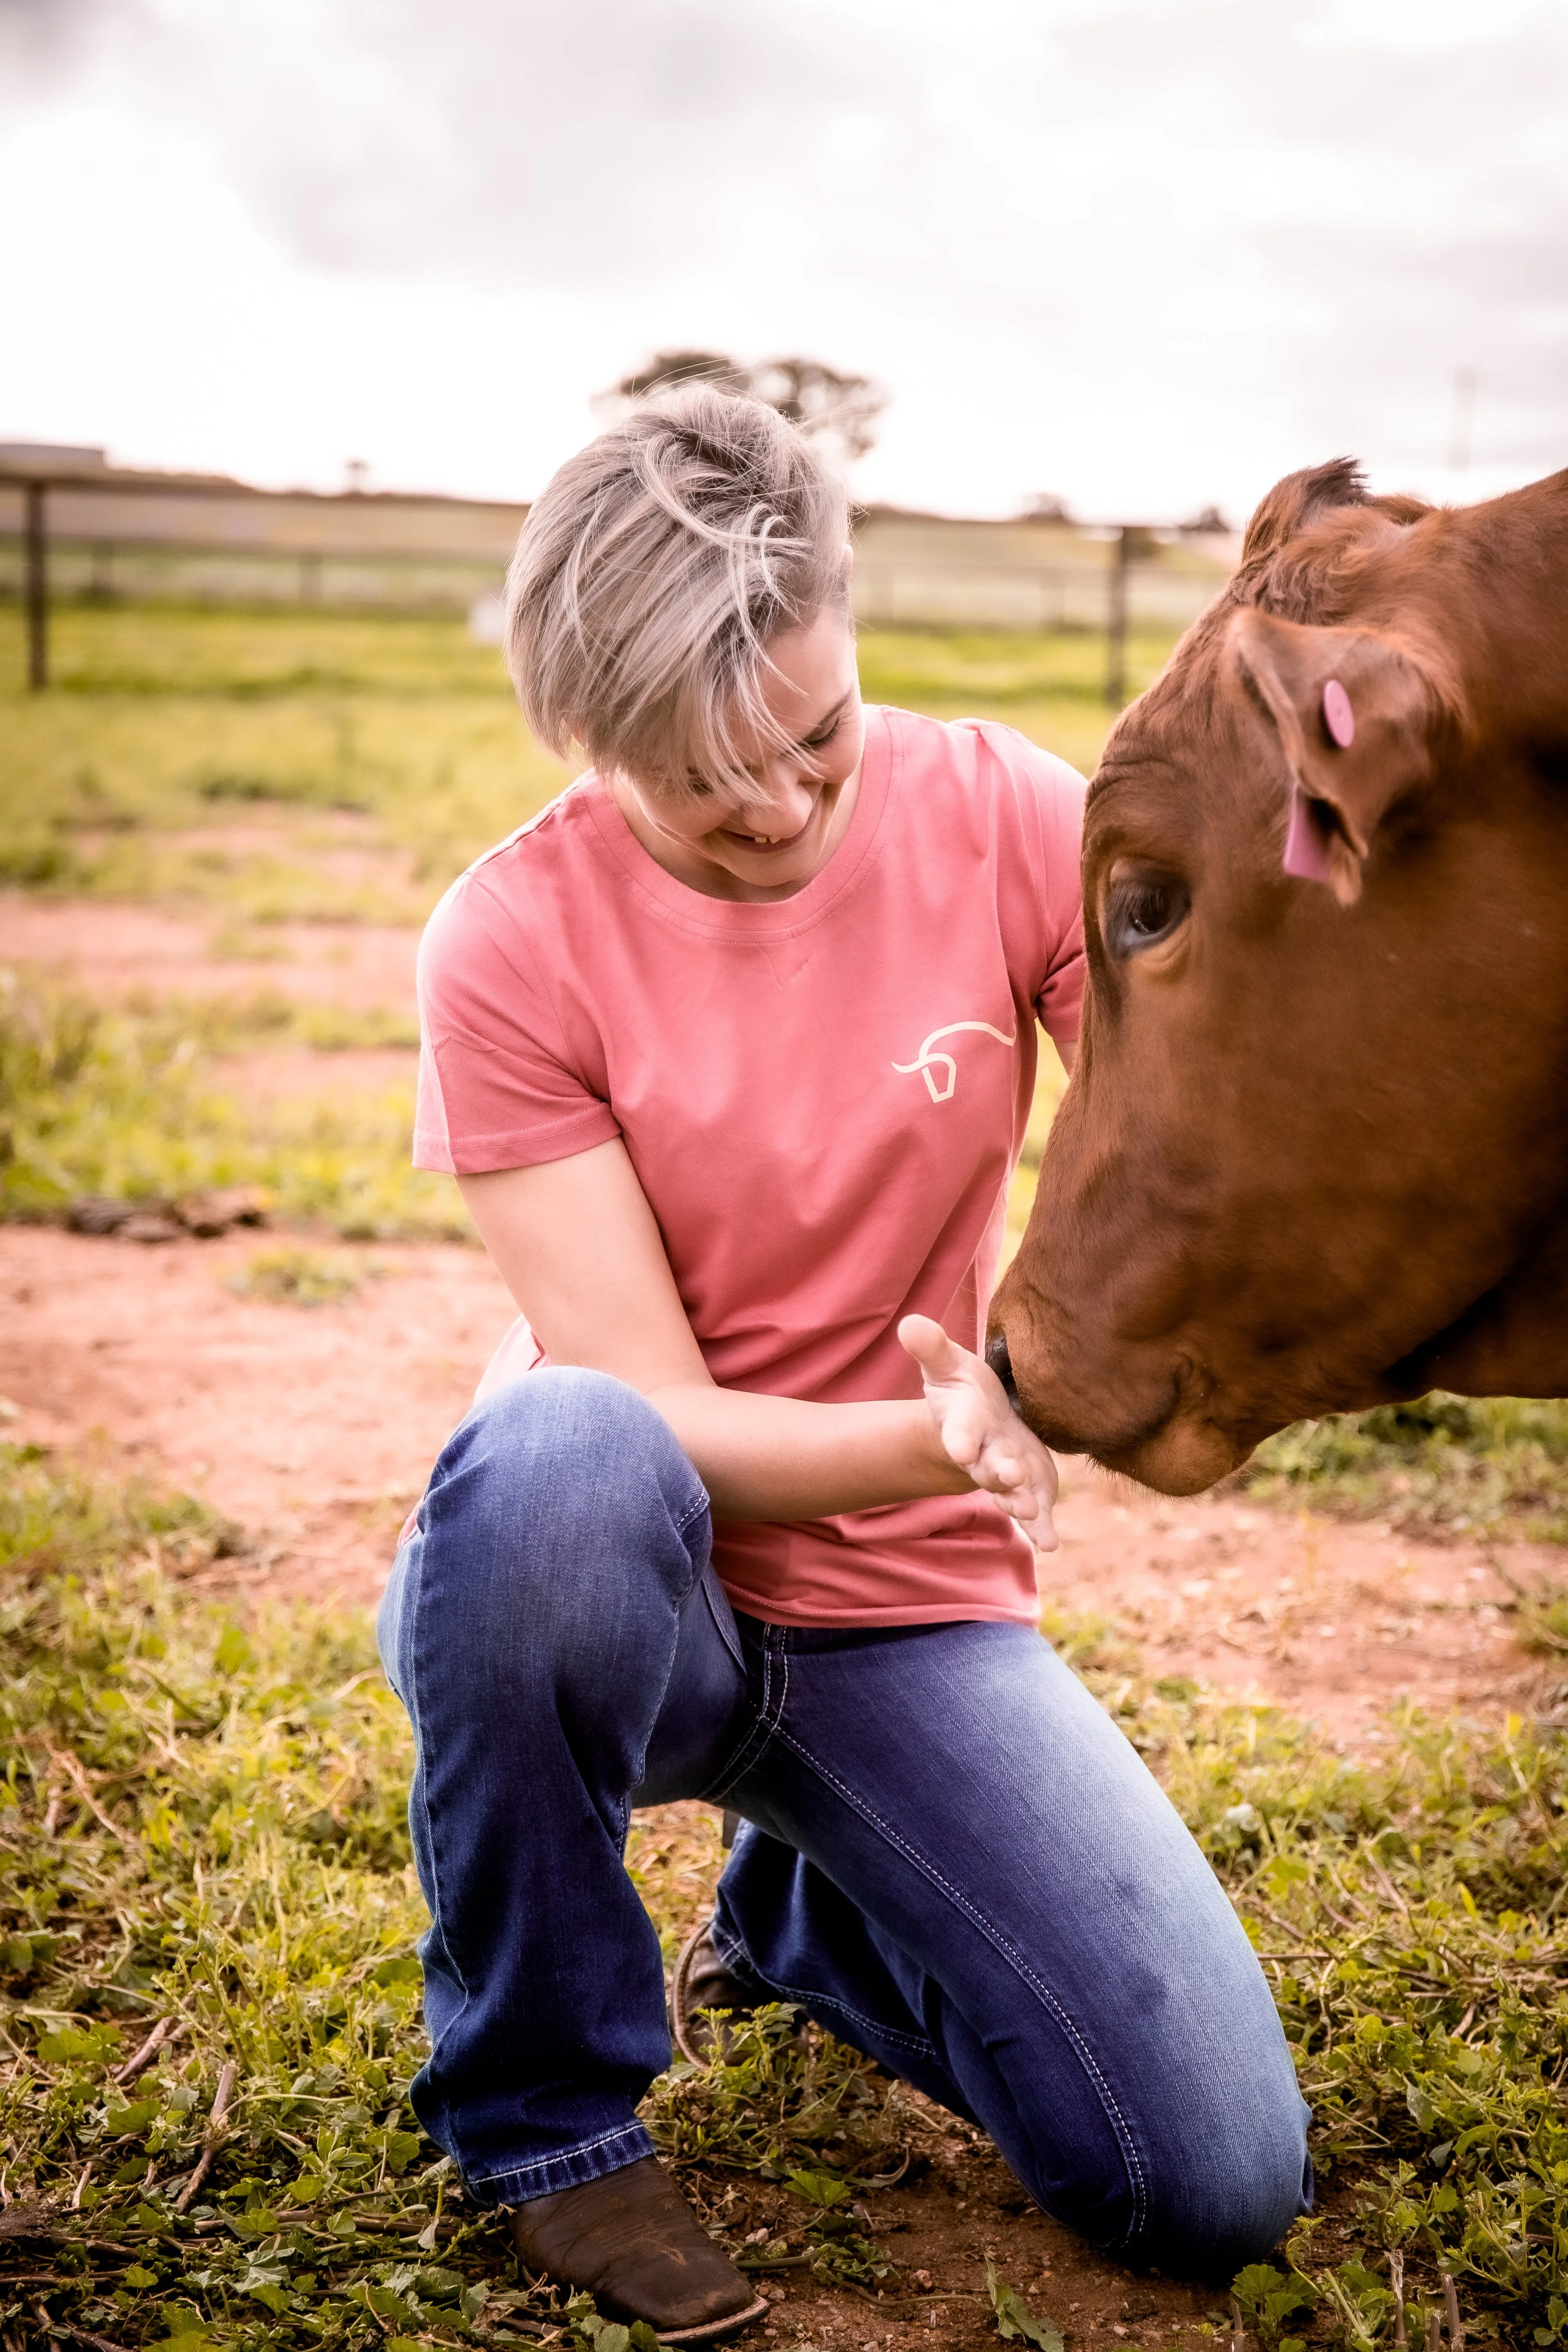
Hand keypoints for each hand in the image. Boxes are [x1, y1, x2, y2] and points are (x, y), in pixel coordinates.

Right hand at [897, 1314, 1058, 1552]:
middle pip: (986, 1467)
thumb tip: (909, 1323)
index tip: (960, 1448)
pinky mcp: (1027, 1487)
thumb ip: (932, 1348)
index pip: (959, 1432)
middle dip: (996, 1472)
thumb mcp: (948, 1365)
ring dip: (1019, 1502)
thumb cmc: (963, 1392)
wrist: (983, 1424)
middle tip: (1009, 1477)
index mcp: (963, 1424)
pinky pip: (1033, 1509)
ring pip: (1009, 1492)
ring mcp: (1004, 1474)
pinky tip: (1049, 1543)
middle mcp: (982, 1454)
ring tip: (1031, 1513)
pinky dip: (1041, 1527)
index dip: (959, 1440)